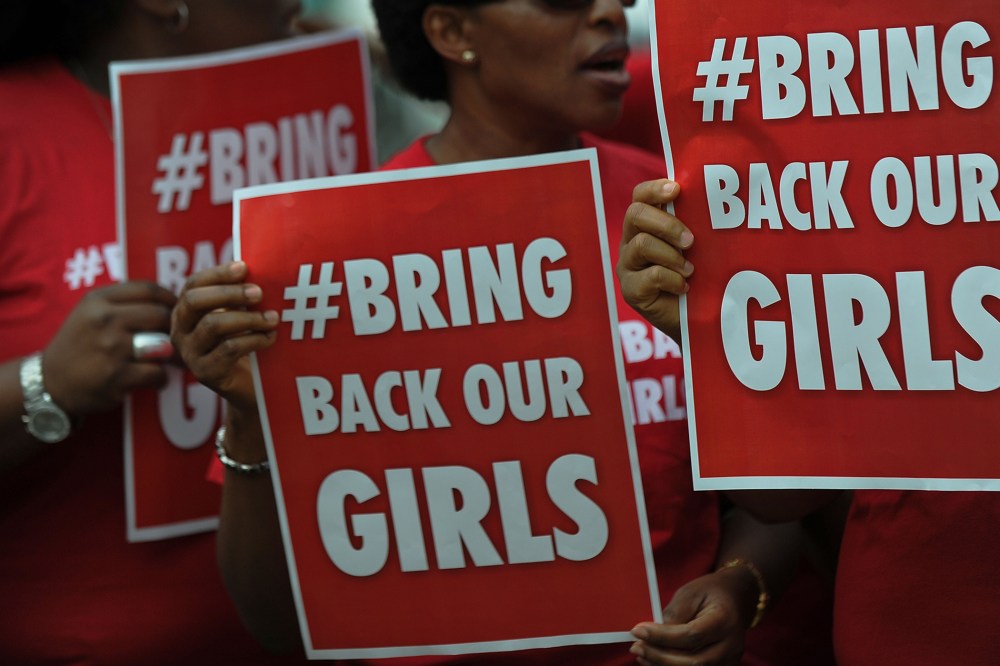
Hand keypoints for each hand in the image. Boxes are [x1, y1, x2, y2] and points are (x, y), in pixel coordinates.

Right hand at [43, 281, 175, 416]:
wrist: (51, 383)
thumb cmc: (79, 345)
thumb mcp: (89, 313)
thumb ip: (122, 303)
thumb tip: (168, 299)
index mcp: (98, 300)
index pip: (148, 290)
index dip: (170, 299)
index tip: (177, 309)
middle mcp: (104, 320)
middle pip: (160, 315)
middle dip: (173, 327)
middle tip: (176, 337)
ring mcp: (111, 348)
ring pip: (163, 345)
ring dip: (171, 354)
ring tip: (169, 359)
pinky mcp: (117, 376)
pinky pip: (157, 373)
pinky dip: (161, 378)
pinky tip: (155, 379)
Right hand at [170, 261, 278, 412]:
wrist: (248, 388)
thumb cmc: (244, 343)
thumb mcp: (238, 315)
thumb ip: (241, 295)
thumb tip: (260, 267)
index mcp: (185, 311)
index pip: (193, 284)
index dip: (217, 273)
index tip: (244, 267)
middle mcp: (180, 331)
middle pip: (195, 301)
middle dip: (229, 293)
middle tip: (259, 292)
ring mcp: (189, 353)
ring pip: (213, 325)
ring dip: (248, 318)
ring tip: (273, 318)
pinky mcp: (205, 373)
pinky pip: (228, 349)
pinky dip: (254, 339)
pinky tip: (271, 337)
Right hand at [616, 179, 692, 341]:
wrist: (698, 318)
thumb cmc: (701, 277)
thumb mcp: (699, 246)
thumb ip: (695, 224)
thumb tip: (711, 200)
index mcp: (646, 226)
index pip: (640, 196)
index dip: (655, 188)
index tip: (677, 190)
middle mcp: (631, 242)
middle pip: (636, 214)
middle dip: (667, 223)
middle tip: (691, 241)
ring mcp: (628, 267)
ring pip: (642, 244)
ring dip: (672, 255)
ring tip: (690, 269)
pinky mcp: (631, 290)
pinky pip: (650, 275)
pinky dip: (672, 279)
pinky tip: (685, 287)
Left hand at [629, 568, 755, 665]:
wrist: (736, 598)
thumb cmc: (711, 592)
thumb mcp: (690, 593)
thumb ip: (674, 614)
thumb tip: (652, 635)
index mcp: (724, 620)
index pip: (692, 635)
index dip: (662, 636)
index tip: (638, 630)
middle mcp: (731, 645)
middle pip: (693, 661)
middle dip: (660, 657)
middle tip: (636, 647)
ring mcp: (729, 660)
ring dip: (664, 665)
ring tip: (642, 654)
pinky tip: (656, 660)